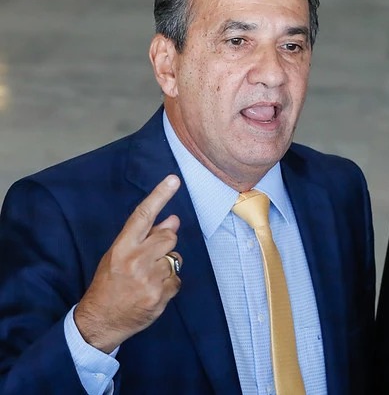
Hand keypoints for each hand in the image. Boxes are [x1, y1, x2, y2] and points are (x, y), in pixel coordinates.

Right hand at [74, 175, 182, 352]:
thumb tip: (173, 220)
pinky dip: (169, 284)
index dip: (160, 196)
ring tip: (147, 277)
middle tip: (150, 257)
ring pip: (175, 258)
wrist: (100, 320)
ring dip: (166, 265)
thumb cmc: (109, 283)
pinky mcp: (161, 295)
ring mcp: (149, 278)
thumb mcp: (118, 255)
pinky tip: (152, 291)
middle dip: (165, 243)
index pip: (143, 216)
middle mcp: (136, 260)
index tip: (174, 179)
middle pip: (168, 237)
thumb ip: (144, 237)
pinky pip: (177, 279)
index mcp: (122, 247)